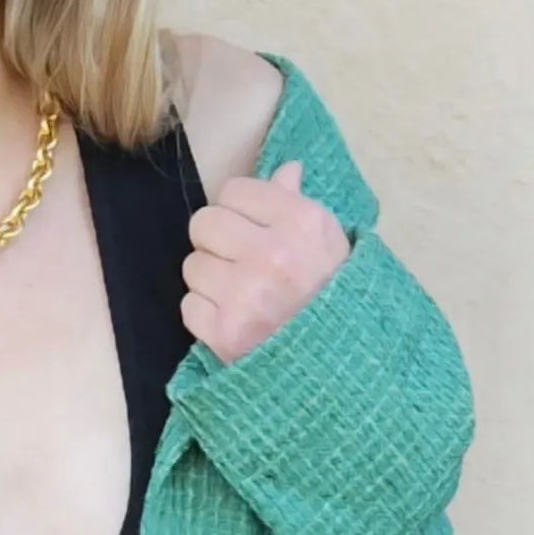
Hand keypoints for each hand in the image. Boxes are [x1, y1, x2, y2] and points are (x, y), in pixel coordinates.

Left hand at [180, 160, 351, 365]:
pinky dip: (206, 315)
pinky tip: (233, 320)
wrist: (344, 366)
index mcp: (302, 223)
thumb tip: (285, 169)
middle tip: (237, 261)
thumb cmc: (336, 298)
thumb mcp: (331, 244)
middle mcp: (272, 254)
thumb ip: (299, 203)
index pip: (234, 190)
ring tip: (240, 295)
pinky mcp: (225, 333)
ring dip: (211, 280)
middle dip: (216, 241)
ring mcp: (246, 295)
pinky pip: (189, 306)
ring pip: (193, 266)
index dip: (238, 209)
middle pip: (204, 223)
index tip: (250, 227)